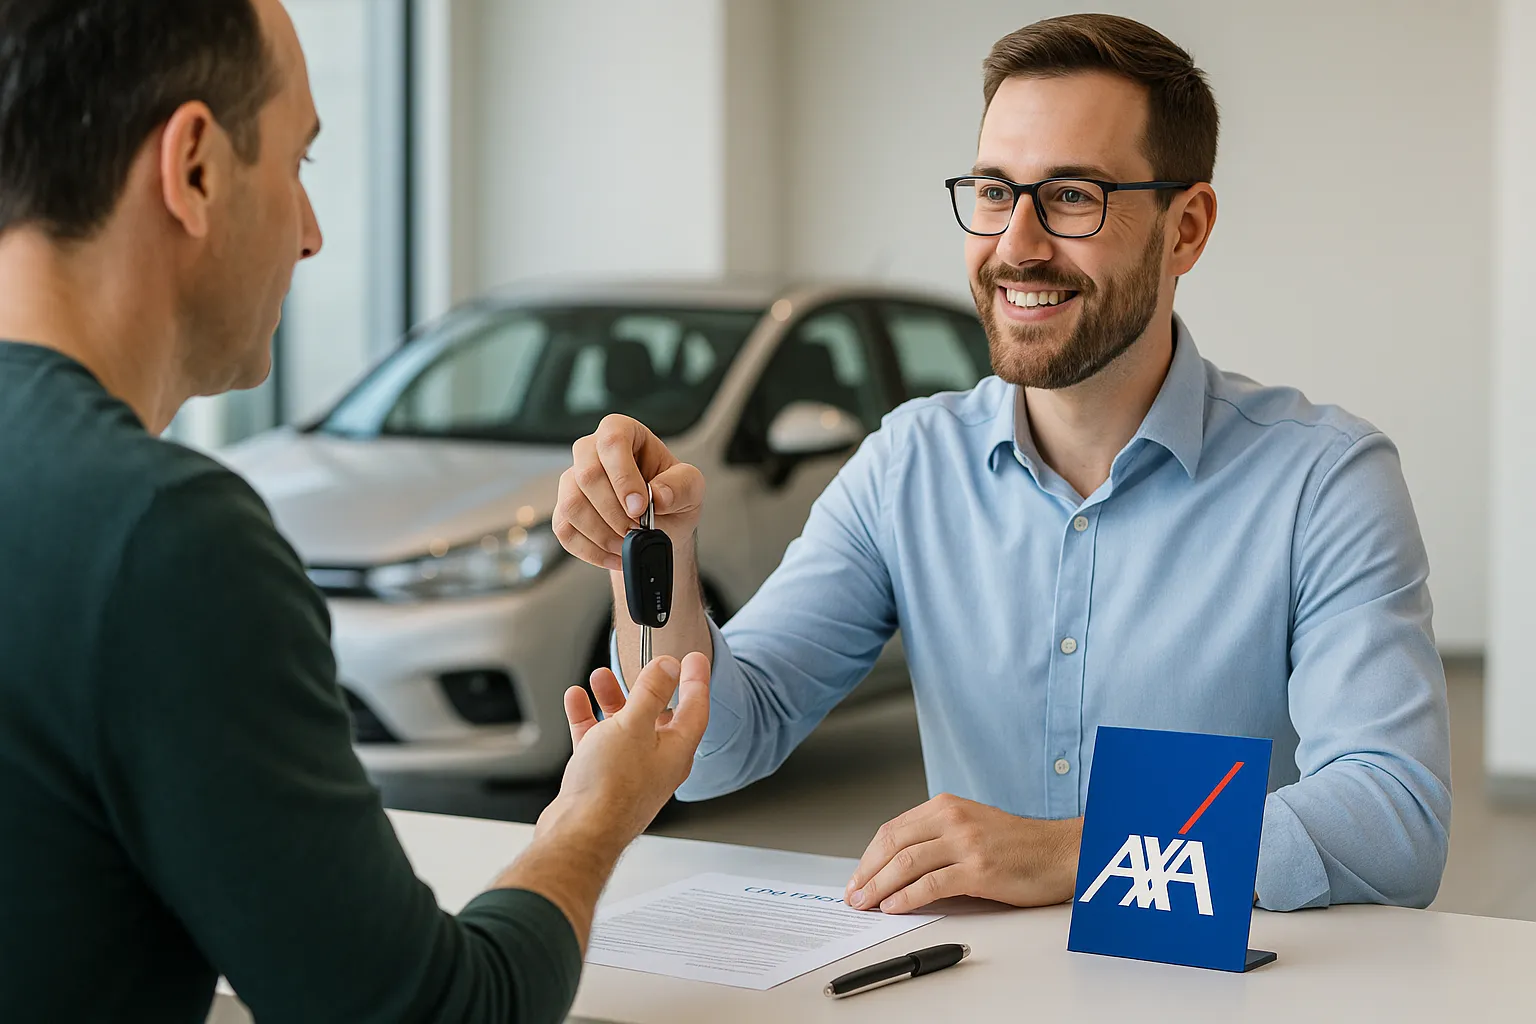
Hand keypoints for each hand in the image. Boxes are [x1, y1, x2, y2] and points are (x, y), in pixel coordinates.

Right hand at [536, 653, 710, 847]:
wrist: (579, 833)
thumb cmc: (611, 789)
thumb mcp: (634, 725)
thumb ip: (651, 693)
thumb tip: (668, 668)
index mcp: (676, 750)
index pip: (696, 708)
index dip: (696, 679)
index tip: (696, 659)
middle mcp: (657, 762)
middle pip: (657, 715)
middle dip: (645, 687)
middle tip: (642, 664)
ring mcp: (629, 771)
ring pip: (625, 726)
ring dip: (613, 699)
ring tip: (600, 677)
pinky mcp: (602, 779)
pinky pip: (598, 740)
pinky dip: (588, 718)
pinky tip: (577, 701)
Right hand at [554, 414, 704, 570]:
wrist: (660, 527)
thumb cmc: (672, 497)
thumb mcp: (691, 488)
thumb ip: (680, 487)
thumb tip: (657, 495)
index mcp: (624, 432)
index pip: (612, 441)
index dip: (623, 476)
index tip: (641, 507)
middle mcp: (592, 451)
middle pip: (587, 474)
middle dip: (614, 511)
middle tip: (637, 529)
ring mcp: (572, 480)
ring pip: (572, 505)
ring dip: (603, 533)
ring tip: (628, 543)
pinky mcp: (563, 510)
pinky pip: (564, 530)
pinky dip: (592, 550)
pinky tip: (615, 554)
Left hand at [843, 794, 1082, 914]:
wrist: (1060, 852)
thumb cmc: (1019, 845)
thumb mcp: (971, 826)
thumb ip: (937, 837)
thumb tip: (898, 867)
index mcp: (946, 806)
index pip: (892, 830)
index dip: (869, 856)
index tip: (857, 877)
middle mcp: (952, 818)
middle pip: (893, 844)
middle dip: (867, 873)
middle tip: (854, 895)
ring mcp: (966, 842)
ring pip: (906, 863)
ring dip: (879, 887)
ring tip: (867, 904)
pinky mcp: (979, 869)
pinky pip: (931, 883)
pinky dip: (907, 897)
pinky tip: (894, 906)